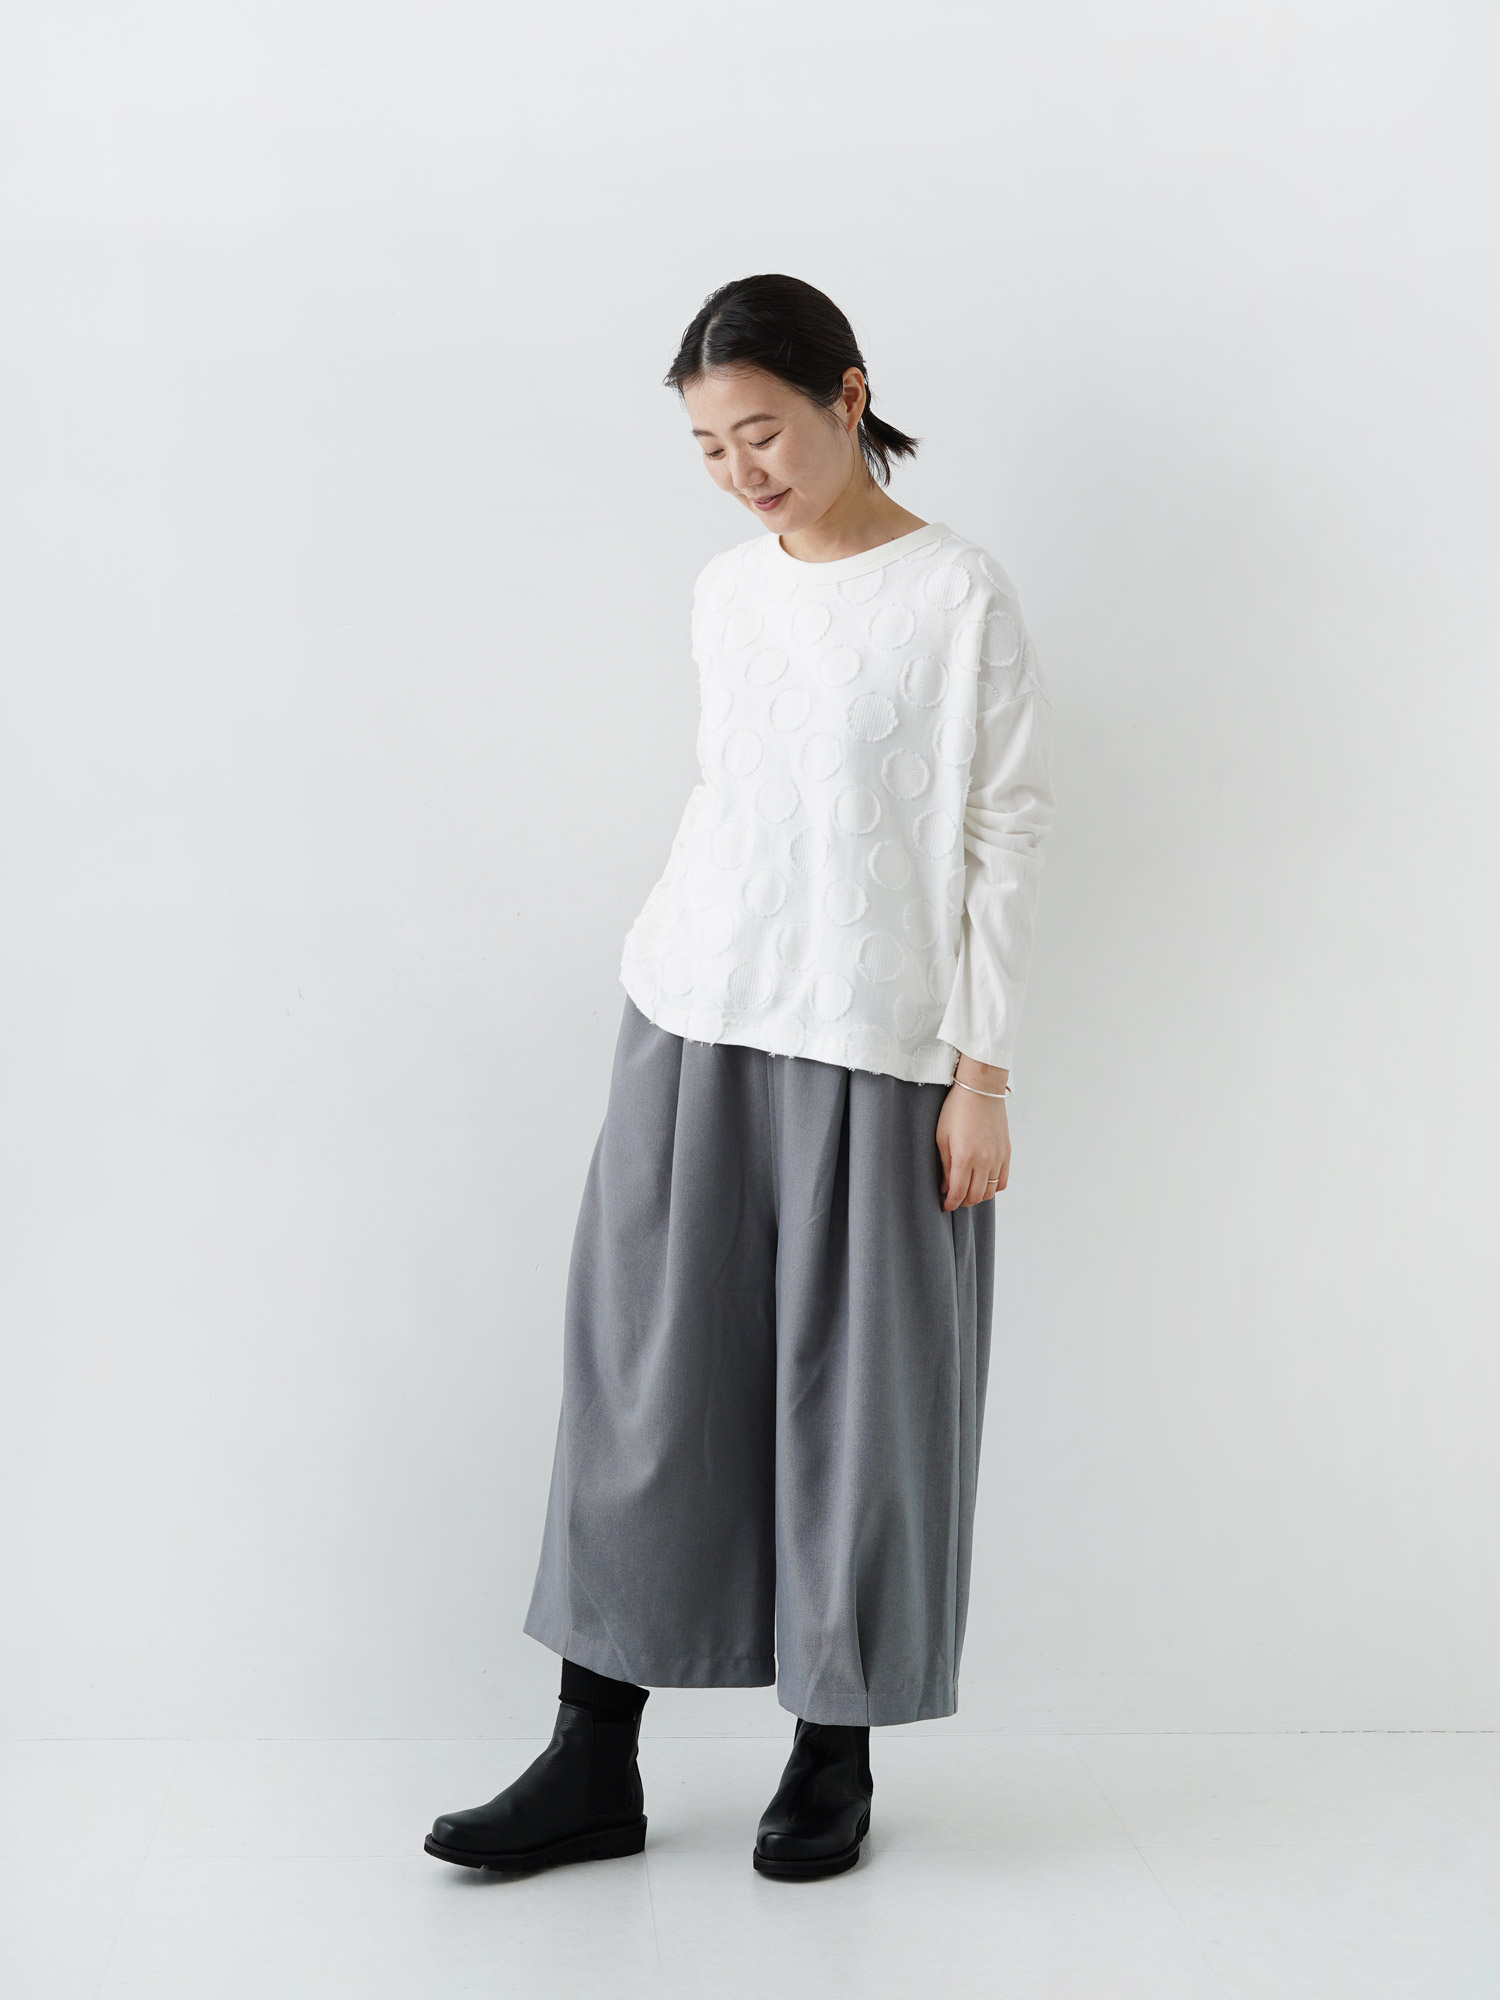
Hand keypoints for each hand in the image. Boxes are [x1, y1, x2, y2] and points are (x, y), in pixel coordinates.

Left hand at [936, 1058, 1010, 1210]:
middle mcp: (984, 1161)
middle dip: (962, 1202)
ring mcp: (998, 1157)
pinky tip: (983, 1182)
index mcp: (964, 1157)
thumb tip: (946, 1186)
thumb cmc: (956, 1109)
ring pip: (991, 1191)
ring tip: (967, 1191)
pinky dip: (994, 1186)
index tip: (945, 1206)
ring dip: (978, 1196)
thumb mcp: (942, 1137)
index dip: (950, 1204)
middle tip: (954, 1199)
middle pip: (975, 1196)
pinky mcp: (1007, 1152)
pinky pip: (1003, 1180)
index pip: (958, 1193)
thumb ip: (945, 1165)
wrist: (980, 1089)